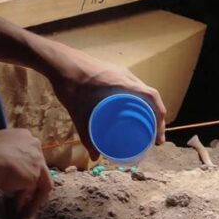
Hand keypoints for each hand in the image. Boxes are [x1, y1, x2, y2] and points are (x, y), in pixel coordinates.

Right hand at [0, 128, 52, 218]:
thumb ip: (7, 156)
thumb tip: (7, 170)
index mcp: (25, 135)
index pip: (31, 155)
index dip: (26, 170)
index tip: (20, 182)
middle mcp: (35, 145)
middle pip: (39, 168)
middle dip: (31, 185)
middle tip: (23, 199)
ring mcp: (37, 161)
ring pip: (42, 181)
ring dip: (33, 198)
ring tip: (23, 210)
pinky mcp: (36, 175)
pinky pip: (38, 192)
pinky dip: (32, 203)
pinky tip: (21, 210)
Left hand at [46, 43, 166, 159]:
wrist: (59, 61)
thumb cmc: (69, 84)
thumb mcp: (78, 112)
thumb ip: (86, 135)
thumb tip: (95, 157)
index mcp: (122, 82)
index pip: (151, 97)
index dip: (160, 118)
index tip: (158, 138)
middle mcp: (126, 76)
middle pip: (150, 96)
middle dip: (156, 117)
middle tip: (154, 138)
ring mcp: (120, 73)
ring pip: (142, 91)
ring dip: (148, 108)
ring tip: (147, 127)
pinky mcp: (113, 73)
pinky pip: (133, 87)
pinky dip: (138, 101)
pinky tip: (133, 111)